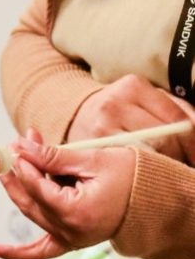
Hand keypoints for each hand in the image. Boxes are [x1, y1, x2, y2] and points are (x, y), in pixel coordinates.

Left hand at [0, 129, 135, 258]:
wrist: (159, 202)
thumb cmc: (134, 178)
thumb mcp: (94, 160)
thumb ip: (54, 157)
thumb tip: (23, 148)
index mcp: (76, 212)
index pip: (37, 187)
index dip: (24, 164)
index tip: (17, 145)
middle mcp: (70, 231)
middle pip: (30, 200)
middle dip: (18, 173)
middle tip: (11, 150)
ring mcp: (70, 240)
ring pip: (32, 214)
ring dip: (19, 190)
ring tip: (11, 166)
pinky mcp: (72, 242)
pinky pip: (40, 251)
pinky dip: (17, 252)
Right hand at [68, 74, 194, 162]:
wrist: (75, 116)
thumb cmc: (120, 109)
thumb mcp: (145, 98)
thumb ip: (175, 108)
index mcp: (132, 87)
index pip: (176, 118)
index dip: (194, 141)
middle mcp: (113, 105)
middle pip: (163, 138)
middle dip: (182, 156)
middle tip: (189, 166)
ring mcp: (101, 129)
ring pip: (147, 154)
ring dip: (164, 165)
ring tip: (170, 170)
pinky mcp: (93, 148)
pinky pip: (128, 163)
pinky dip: (142, 169)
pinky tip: (147, 171)